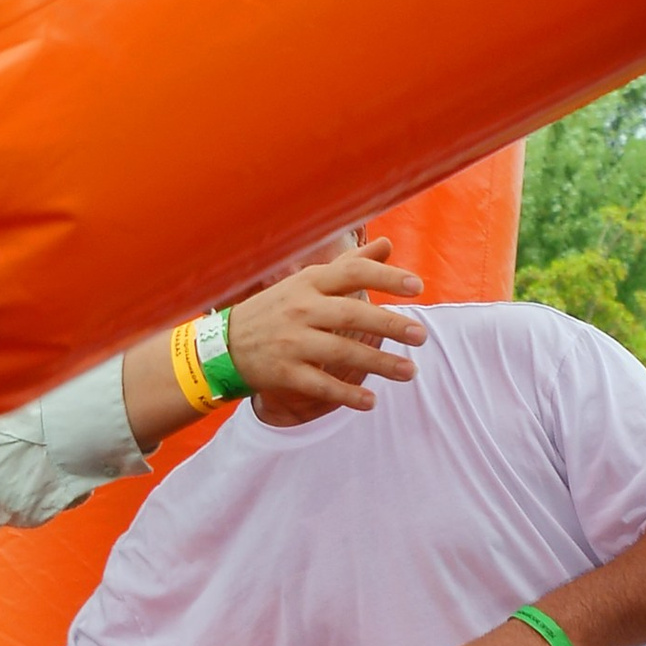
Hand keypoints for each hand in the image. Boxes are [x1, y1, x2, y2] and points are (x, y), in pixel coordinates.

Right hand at [228, 240, 425, 426]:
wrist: (225, 346)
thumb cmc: (277, 309)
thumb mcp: (307, 281)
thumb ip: (350, 264)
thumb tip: (388, 244)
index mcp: (309, 282)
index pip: (352, 272)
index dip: (386, 277)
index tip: (417, 286)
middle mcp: (301, 308)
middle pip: (351, 313)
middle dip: (390, 324)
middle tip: (421, 335)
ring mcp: (292, 341)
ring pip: (341, 350)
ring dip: (379, 362)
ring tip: (411, 371)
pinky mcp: (284, 372)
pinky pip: (320, 384)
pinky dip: (346, 394)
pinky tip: (371, 402)